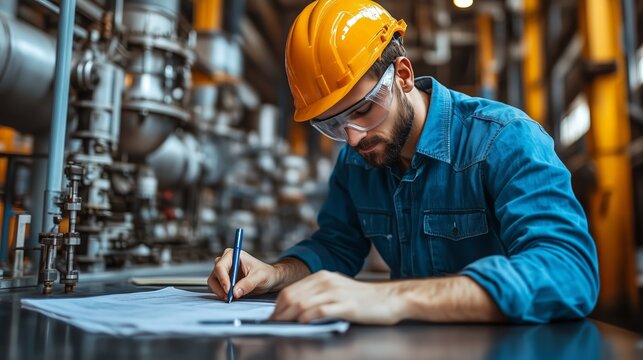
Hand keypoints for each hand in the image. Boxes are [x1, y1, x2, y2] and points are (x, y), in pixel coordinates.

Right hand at [207, 249, 279, 299]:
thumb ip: (248, 283)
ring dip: (219, 291)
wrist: (269, 279)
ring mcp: (224, 271)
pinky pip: (216, 287)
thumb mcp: (260, 277)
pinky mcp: (224, 280)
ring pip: (213, 282)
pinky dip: (220, 293)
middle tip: (229, 297)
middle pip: (214, 274)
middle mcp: (226, 261)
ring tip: (230, 298)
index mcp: (233, 255)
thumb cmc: (266, 274)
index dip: (223, 279)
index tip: (229, 291)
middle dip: (220, 287)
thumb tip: (235, 292)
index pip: (220, 266)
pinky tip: (230, 297)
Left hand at [269, 270, 404, 324]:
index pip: (291, 290)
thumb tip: (295, 308)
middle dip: (280, 313)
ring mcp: (336, 293)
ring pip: (303, 304)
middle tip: (275, 325)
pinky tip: (303, 324)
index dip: (278, 306)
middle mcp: (327, 281)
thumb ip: (318, 295)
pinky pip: (320, 311)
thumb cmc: (364, 298)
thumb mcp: (337, 290)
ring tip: (284, 327)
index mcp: (323, 277)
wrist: (390, 299)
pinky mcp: (346, 305)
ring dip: (290, 317)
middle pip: (293, 296)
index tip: (273, 318)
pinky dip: (308, 318)